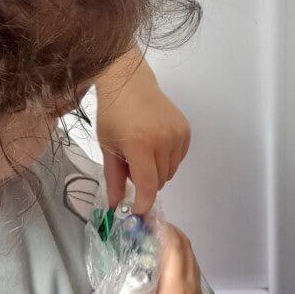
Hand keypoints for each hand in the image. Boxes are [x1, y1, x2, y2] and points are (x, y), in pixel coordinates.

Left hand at [96, 49, 190, 214]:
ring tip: (142, 151)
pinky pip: (179, 158)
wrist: (129, 83)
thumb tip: (115, 206)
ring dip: (157, 171)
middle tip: (131, 163)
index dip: (143, 203)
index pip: (148, 186)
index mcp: (140, 144)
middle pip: (159, 181)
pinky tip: (154, 143)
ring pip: (170, 171)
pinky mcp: (186, 130)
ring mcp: (177, 134)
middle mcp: (163, 139)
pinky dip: (167, 158)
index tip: (136, 210)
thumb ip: (114, 178)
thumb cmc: (113, 114)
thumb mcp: (108, 147)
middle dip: (145, 181)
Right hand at [105, 225, 201, 293]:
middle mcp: (190, 289)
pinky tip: (160, 258)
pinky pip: (191, 266)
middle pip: (185, 247)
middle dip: (167, 230)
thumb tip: (95, 289)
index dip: (163, 229)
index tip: (145, 218)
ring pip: (191, 255)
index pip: (175, 250)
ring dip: (174, 241)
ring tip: (150, 236)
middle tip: (143, 223)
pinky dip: (179, 254)